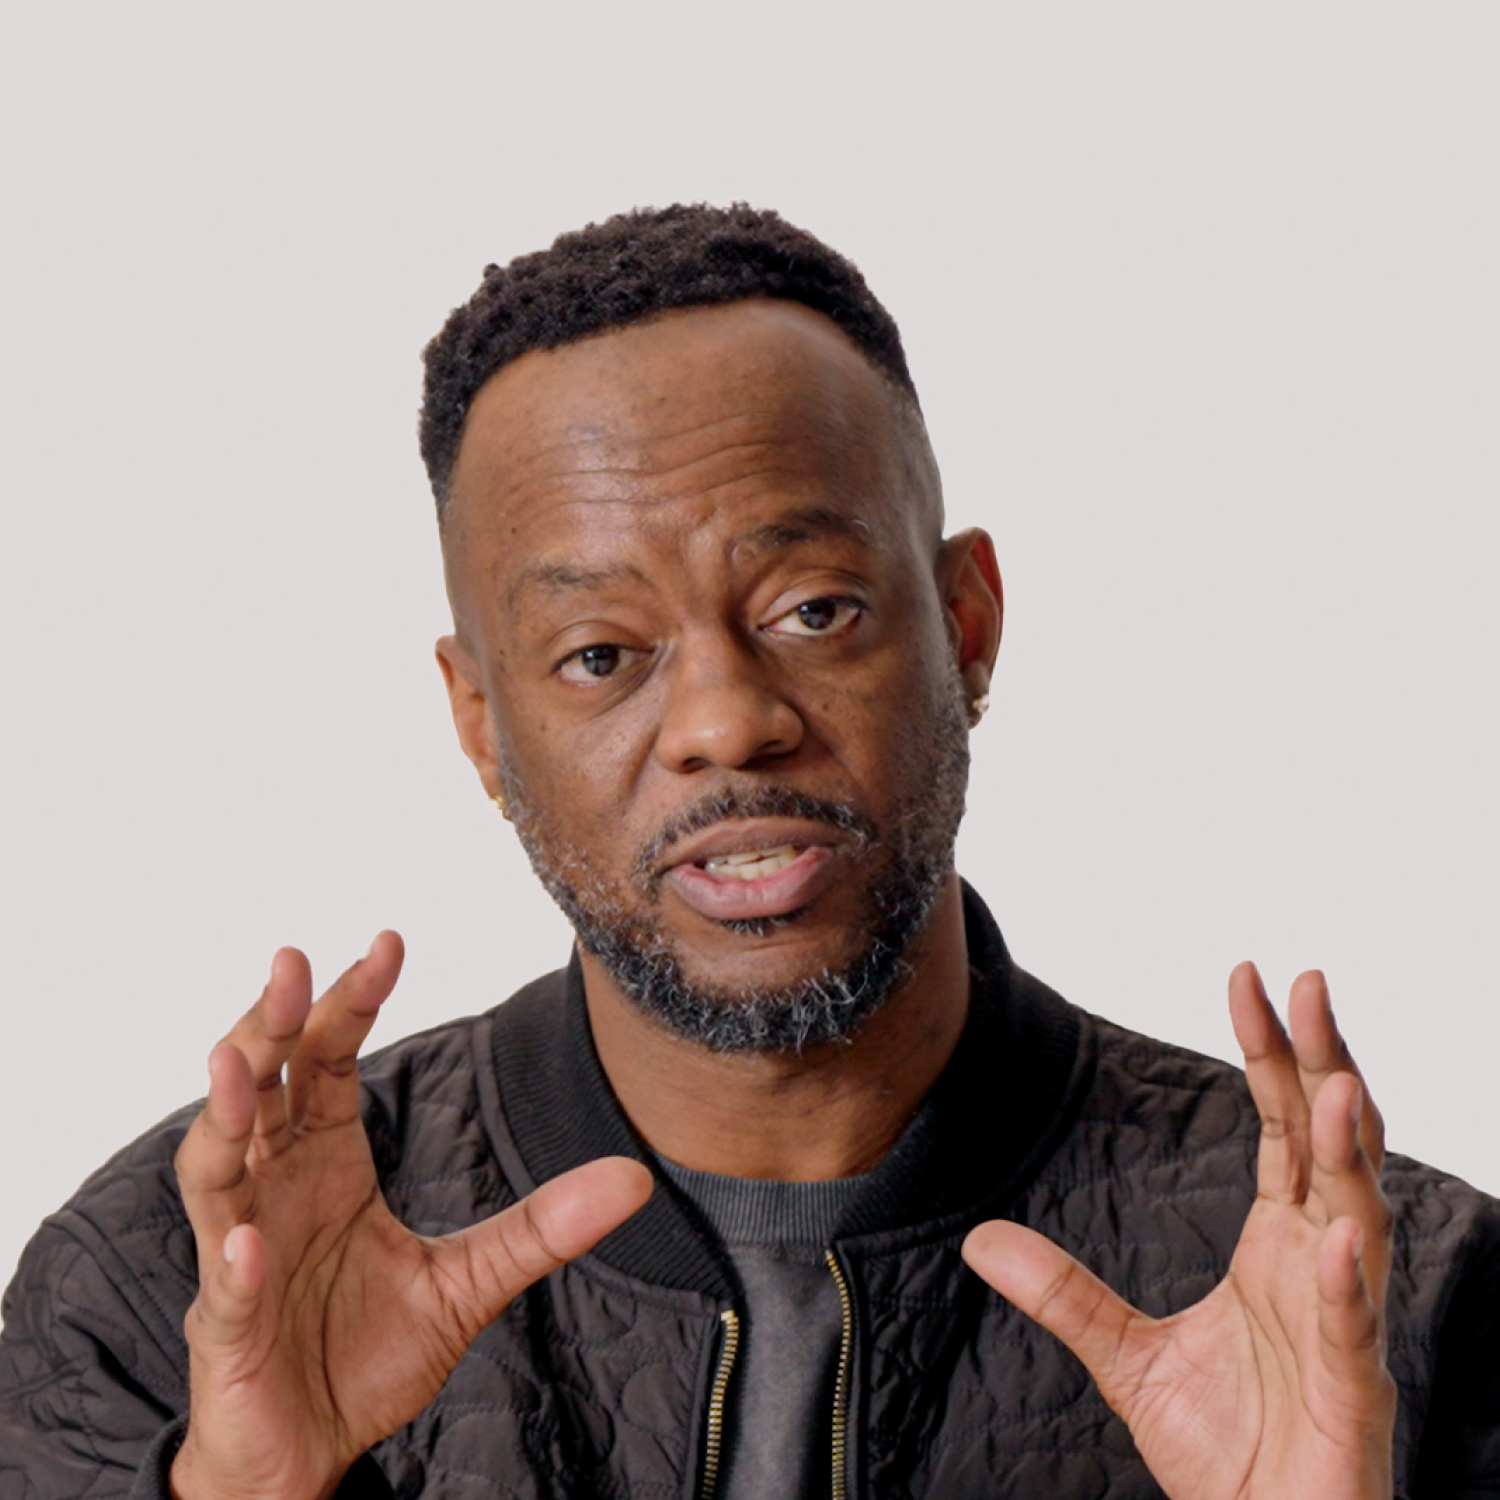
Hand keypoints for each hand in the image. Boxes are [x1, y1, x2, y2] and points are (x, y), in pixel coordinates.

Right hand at [169, 934, 651, 1499]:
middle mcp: (276, 1190)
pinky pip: (225, 1287)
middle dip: (269, 1026)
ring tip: (238, 1063)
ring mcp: (241, 1254)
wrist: (314, 1448)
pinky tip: (251, 1240)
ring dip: (225, 1115)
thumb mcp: (469, 1280)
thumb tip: (637, 1176)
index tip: (386, 942)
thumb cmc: (369, 1353)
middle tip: (289, 962)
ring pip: (214, 1168)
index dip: (350, 1003)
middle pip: (262, 1090)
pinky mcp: (229, 1330)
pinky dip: (234, 1261)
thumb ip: (541, 1226)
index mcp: (327, 1163)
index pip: (329, 1063)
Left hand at [963, 964, 1394, 1499]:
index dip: (1271, 1052)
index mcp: (1279, 1245)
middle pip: (1332, 1143)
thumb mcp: (1125, 1357)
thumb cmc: (1224, 1449)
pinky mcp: (1352, 1397)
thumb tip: (979, 1240)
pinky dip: (1348, 1284)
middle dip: (1324, 1062)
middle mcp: (1322, 1267)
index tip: (1246, 974)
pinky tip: (1336, 1240)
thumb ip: (1064, 1293)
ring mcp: (1344, 1327)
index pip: (1281, 1125)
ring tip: (1335, 1084)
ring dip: (1350, 1151)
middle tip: (1305, 982)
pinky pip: (1353, 1331)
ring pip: (1360, 1219)